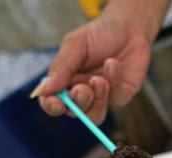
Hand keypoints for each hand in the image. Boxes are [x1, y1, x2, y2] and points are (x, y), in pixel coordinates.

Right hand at [32, 0, 168, 123]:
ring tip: (99, 80)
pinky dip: (114, 81)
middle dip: (77, 102)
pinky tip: (113, 64)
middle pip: (74, 112)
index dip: (51, 106)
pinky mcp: (122, 95)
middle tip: (82, 89)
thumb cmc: (99, 35)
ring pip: (95, 115)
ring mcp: (103, 97)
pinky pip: (116, 98)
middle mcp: (83, 92)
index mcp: (65, 81)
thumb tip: (43, 89)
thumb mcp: (75, 44)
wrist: (129, 27)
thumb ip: (61, 67)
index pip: (53, 102)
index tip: (55, 102)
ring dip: (96, 100)